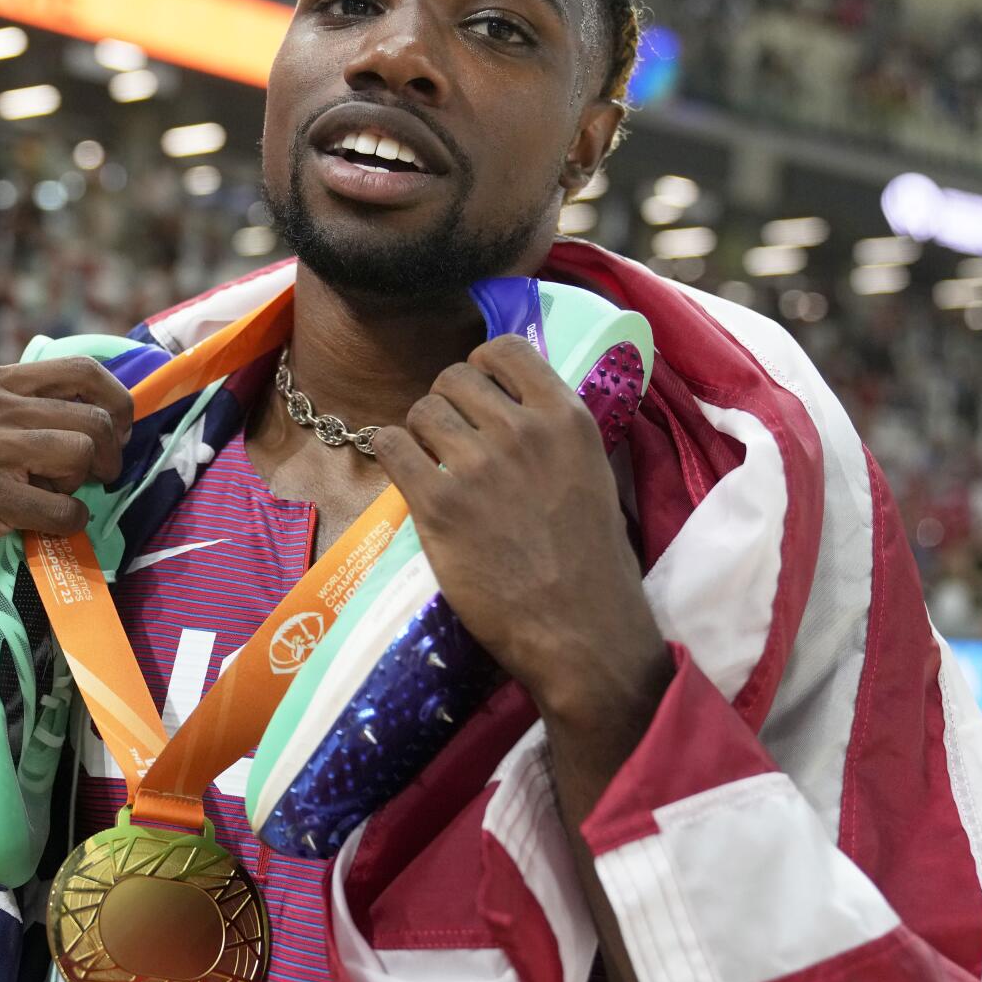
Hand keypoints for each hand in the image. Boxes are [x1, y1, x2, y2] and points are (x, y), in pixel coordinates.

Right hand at [0, 357, 133, 585]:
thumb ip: (22, 411)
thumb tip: (100, 418)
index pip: (83, 370)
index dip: (116, 404)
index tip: (115, 434)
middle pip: (94, 419)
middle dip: (108, 456)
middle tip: (95, 480)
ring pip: (82, 455)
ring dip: (82, 488)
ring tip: (56, 500)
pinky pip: (61, 509)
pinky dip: (66, 525)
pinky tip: (44, 528)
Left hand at [370, 334, 669, 730]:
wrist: (581, 632)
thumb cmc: (591, 562)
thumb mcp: (590, 473)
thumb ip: (551, 433)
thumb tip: (510, 404)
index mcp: (565, 418)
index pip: (505, 349)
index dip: (481, 366)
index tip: (478, 394)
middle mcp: (520, 430)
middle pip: (454, 377)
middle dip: (447, 404)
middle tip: (452, 441)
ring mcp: (476, 466)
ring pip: (421, 409)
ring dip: (420, 433)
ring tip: (433, 465)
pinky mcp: (438, 504)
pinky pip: (390, 445)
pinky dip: (392, 454)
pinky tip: (407, 475)